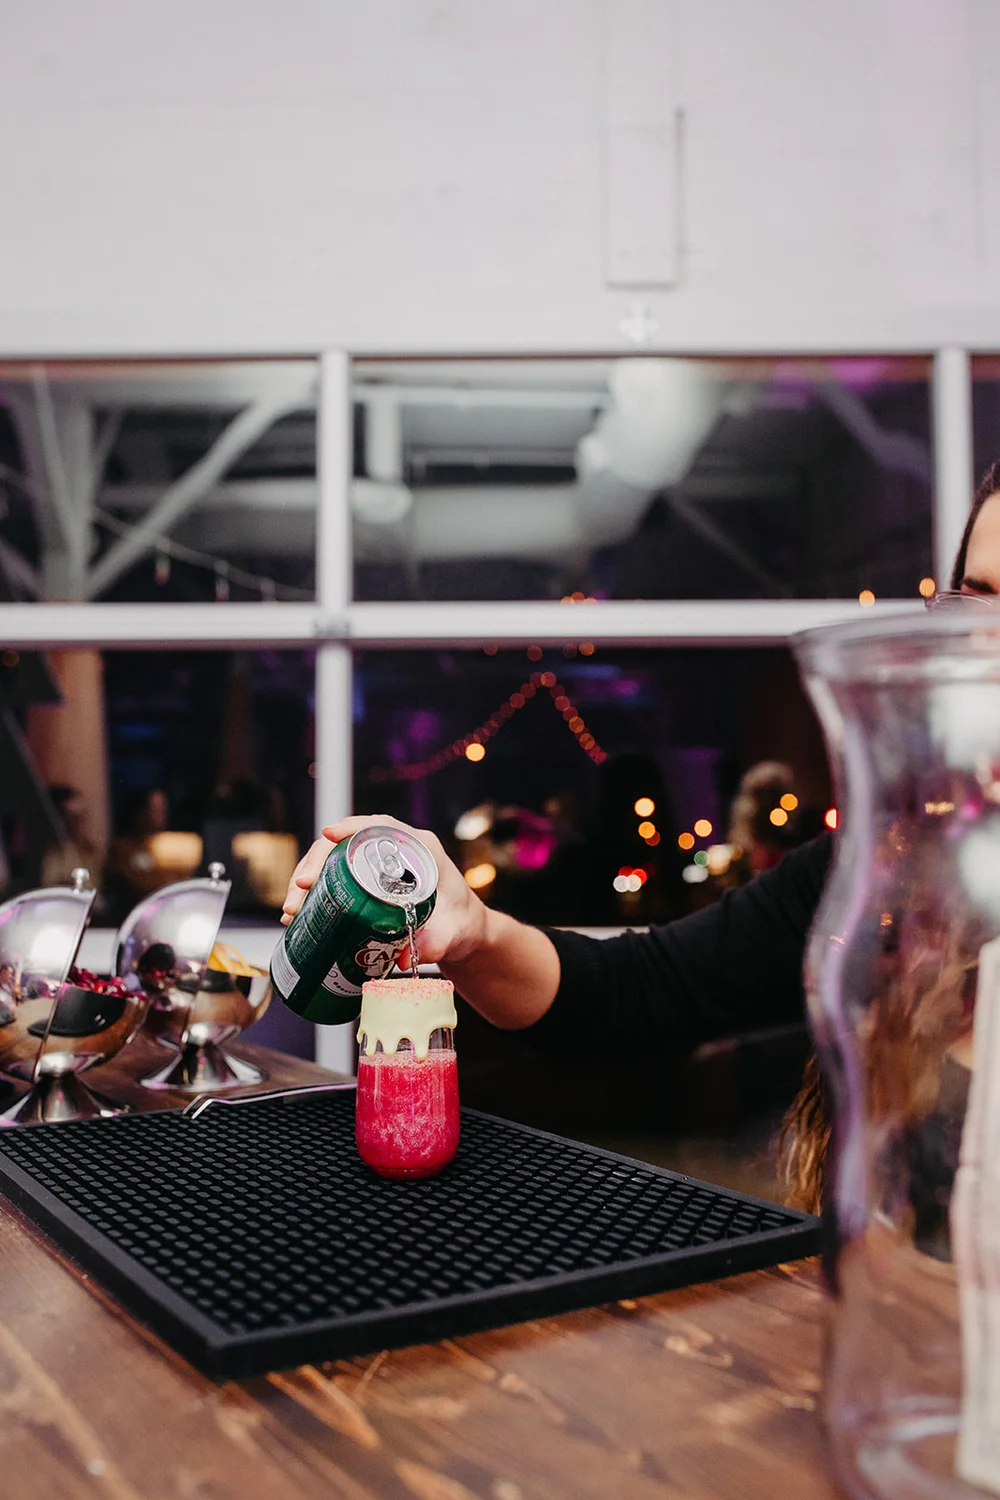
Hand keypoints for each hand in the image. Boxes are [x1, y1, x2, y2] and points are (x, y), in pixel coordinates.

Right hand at [281, 816, 487, 966]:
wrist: (463, 933)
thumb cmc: (463, 924)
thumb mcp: (454, 933)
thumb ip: (436, 943)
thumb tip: (405, 957)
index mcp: (420, 849)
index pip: (382, 826)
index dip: (353, 826)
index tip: (329, 834)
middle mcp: (395, 853)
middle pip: (348, 845)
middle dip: (318, 862)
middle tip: (301, 889)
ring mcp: (378, 868)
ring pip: (335, 862)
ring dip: (309, 880)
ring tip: (292, 909)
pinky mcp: (367, 884)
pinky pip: (335, 880)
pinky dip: (314, 895)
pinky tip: (298, 914)